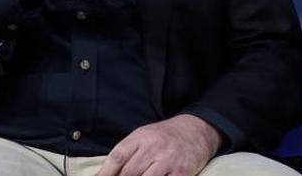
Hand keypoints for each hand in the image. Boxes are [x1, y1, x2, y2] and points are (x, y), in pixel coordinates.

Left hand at [98, 114, 220, 175]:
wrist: (197, 130)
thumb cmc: (165, 137)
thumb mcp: (144, 136)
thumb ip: (126, 154)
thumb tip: (104, 175)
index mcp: (141, 137)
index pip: (118, 156)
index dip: (105, 173)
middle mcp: (154, 147)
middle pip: (129, 173)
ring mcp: (168, 160)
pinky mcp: (182, 172)